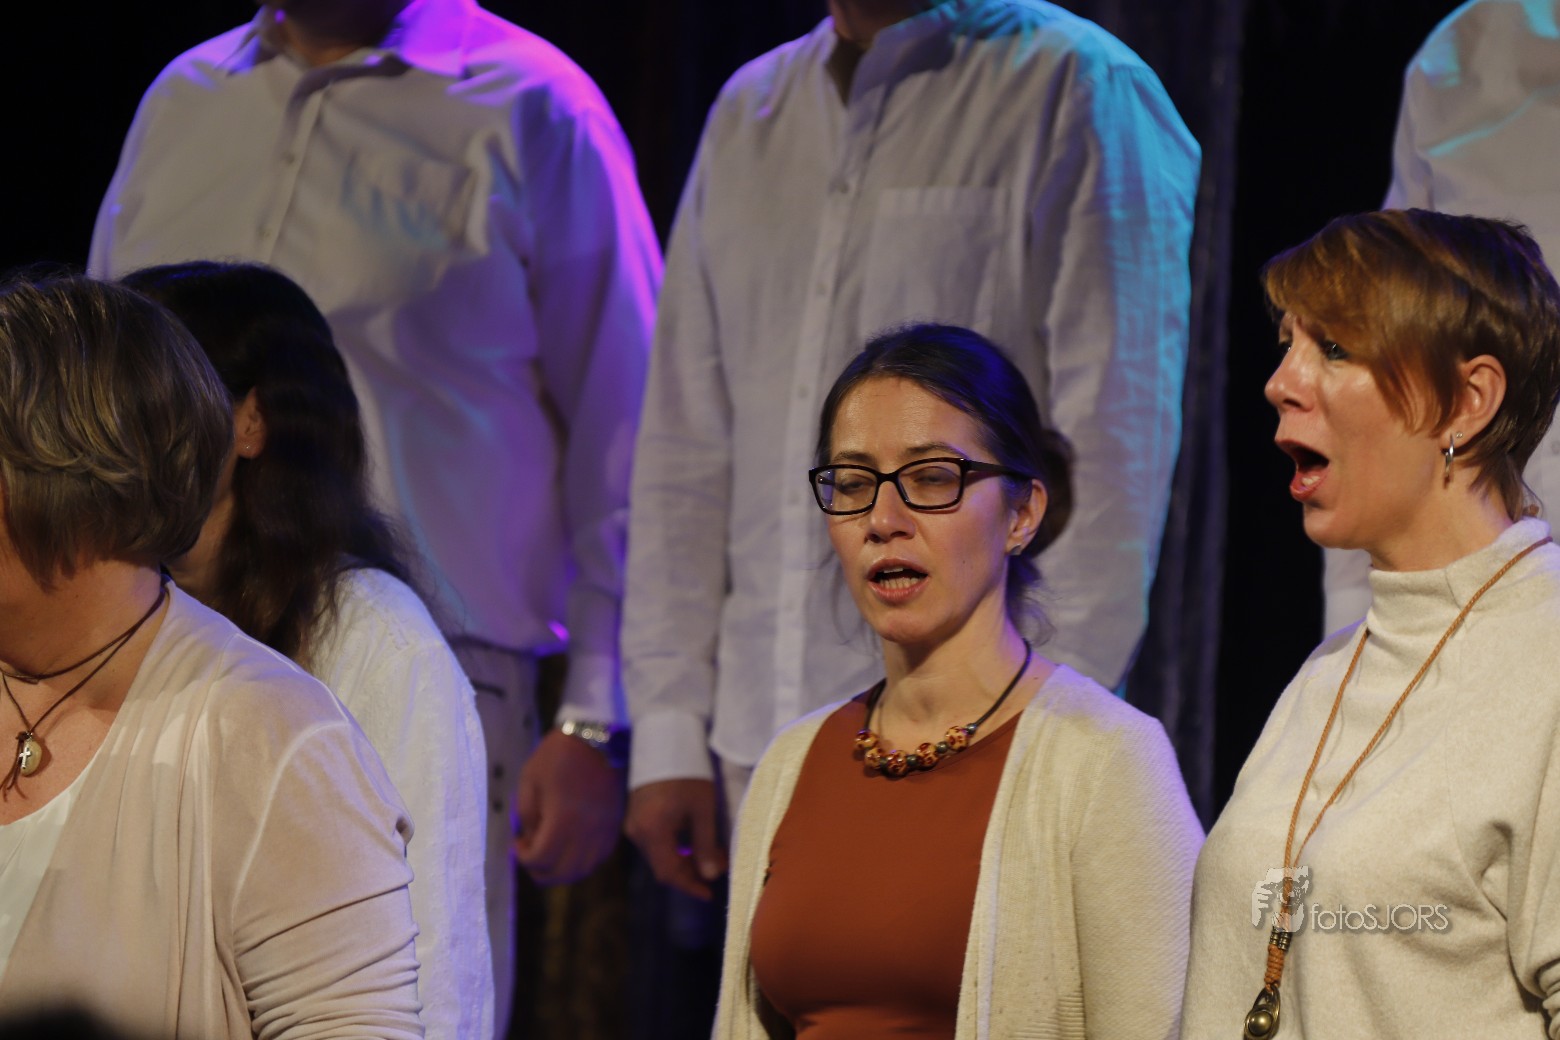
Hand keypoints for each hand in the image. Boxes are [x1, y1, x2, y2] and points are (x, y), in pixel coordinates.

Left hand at [513, 729, 624, 885]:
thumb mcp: (530, 781)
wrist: (597, 737)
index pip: (540, 860)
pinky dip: (581, 862)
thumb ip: (527, 816)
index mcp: (562, 820)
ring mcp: (603, 831)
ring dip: (561, 870)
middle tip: (531, 852)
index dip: (523, 857)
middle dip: (540, 870)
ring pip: (582, 871)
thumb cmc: (557, 756)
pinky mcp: (613, 827)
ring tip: (550, 852)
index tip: (518, 842)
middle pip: (562, 874)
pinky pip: (598, 859)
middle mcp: (586, 832)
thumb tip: (530, 839)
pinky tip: (570, 848)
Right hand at [624, 778, 726, 900]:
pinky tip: (694, 843)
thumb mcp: (702, 810)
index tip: (710, 894)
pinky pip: (654, 842)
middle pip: (662, 866)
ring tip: (712, 855)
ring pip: (658, 855)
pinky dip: (674, 848)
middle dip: (690, 874)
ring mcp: (633, 824)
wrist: (666, 740)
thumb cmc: (689, 773)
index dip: (689, 887)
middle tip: (718, 869)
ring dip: (683, 861)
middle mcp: (636, 832)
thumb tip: (711, 876)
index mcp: (652, 831)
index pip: (669, 873)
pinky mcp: (636, 815)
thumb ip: (705, 845)